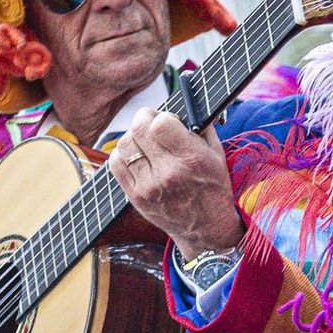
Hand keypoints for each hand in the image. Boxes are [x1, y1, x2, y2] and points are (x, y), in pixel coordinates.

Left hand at [110, 107, 242, 256]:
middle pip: (138, 129)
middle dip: (144, 120)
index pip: (160, 123)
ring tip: (145, 141)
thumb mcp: (216, 155)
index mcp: (191, 160)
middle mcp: (168, 173)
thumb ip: (200, 126)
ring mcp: (149, 187)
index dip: (161, 116)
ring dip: (133, 136)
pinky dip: (123, 154)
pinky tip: (136, 156)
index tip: (167, 121)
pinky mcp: (136, 197)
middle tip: (152, 124)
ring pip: (124, 144)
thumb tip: (184, 101)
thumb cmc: (213, 190)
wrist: (206, 231)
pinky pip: (116, 163)